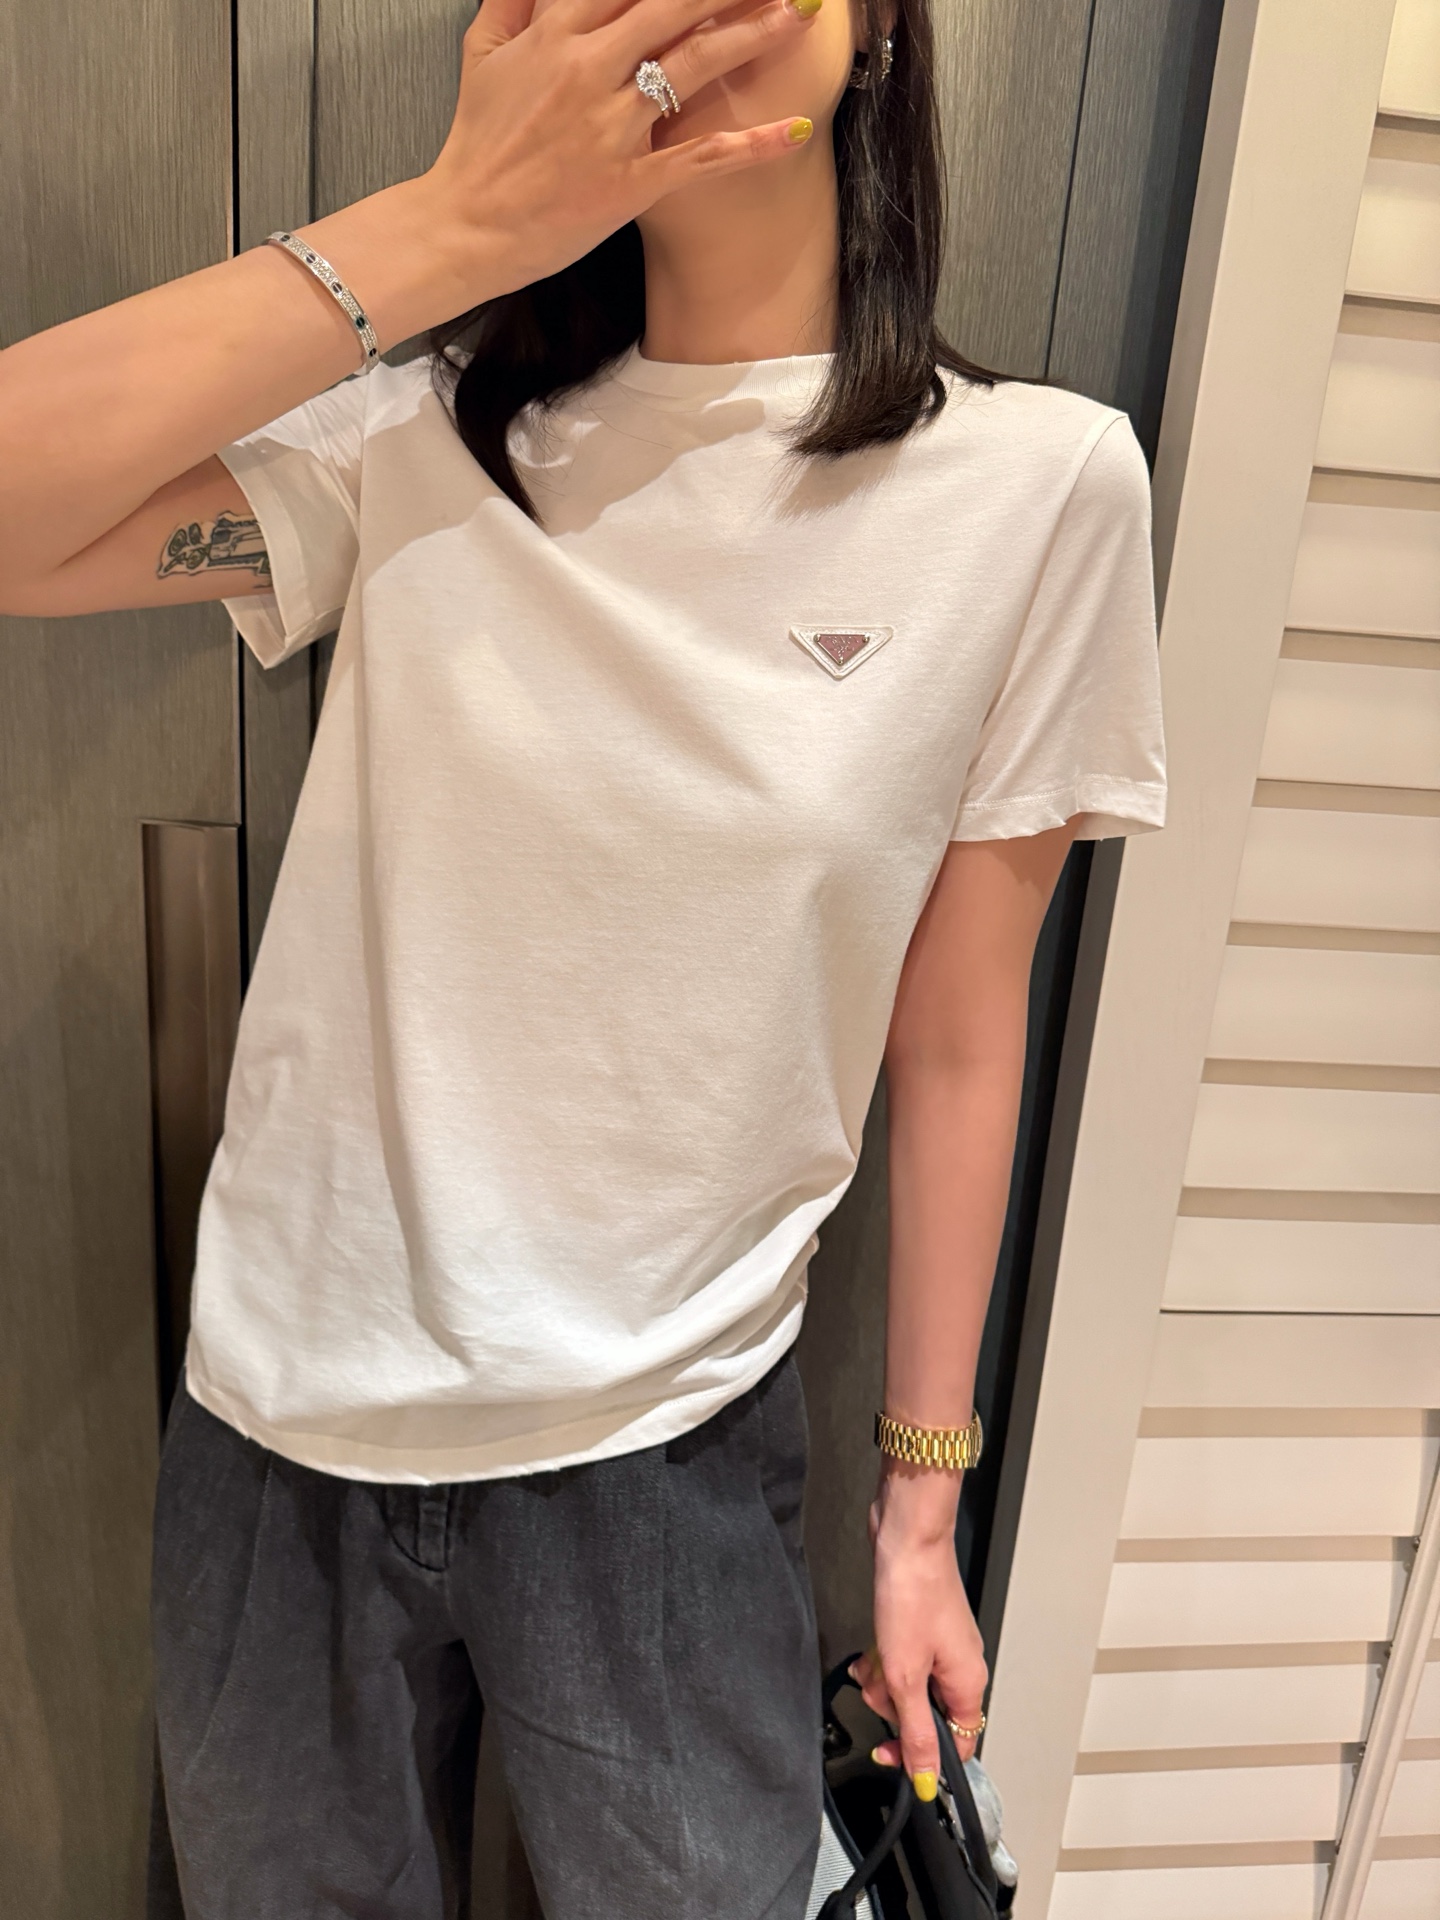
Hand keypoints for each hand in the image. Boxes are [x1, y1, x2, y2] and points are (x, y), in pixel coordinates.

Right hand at [422, 0, 820, 296]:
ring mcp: (611, 127)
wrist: (465, 227)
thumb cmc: (476, 146)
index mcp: (555, 35)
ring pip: (693, 66)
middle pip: (670, 6)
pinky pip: (701, 157)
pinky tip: (796, 130)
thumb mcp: (481, 55)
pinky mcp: (629, 182)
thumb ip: (512, 1)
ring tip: (796, 14)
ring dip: (752, 36)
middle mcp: (588, 70)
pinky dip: (752, 145)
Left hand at [851, 1467, 987, 1796]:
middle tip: (879, 1687)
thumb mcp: (907, 1676)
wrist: (906, 1538)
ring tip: (872, 1660)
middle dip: (893, 1706)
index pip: (955, 1745)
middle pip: (926, 1714)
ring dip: (884, 1680)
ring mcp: (941, 1645)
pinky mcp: (921, 1626)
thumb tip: (927, 1780)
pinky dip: (883, 1657)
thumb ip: (916, 1732)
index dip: (922, 1756)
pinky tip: (869, 1647)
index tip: (888, 1752)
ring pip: (908, 1686)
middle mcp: (961, 1666)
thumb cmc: (913, 1596)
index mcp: (969, 1683)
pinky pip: (901, 1659)